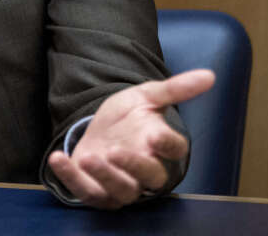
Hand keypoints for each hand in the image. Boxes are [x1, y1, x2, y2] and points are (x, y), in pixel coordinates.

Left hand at [47, 69, 214, 208]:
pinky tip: (58, 159)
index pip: (174, 151)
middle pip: (150, 177)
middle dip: (134, 166)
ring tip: (89, 158)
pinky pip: (85, 191)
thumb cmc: (127, 117)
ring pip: (121, 191)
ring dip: (105, 176)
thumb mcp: (146, 96)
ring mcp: (120, 183)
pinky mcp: (95, 191)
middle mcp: (144, 170)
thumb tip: (209, 75)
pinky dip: (71, 178)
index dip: (167, 145)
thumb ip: (175, 89)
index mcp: (160, 146)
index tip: (155, 134)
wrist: (98, 130)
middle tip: (115, 151)